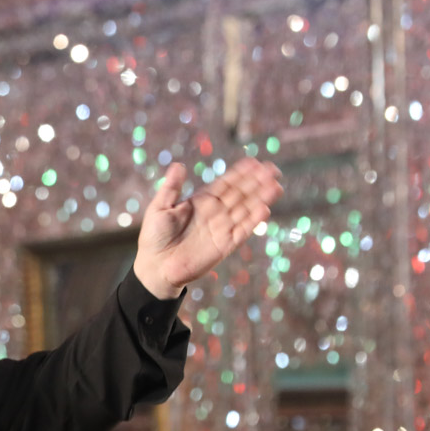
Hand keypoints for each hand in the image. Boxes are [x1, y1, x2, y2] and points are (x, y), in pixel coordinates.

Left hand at [132, 157, 283, 299]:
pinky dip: (252, 221)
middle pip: (240, 194)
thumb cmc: (154, 238)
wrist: (155, 267)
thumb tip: (179, 165)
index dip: (240, 174)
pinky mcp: (224, 246)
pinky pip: (241, 231)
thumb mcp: (159, 208)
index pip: (225, 184)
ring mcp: (221, 229)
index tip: (255, 163)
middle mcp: (214, 213)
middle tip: (273, 170)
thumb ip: (171, 187)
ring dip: (260, 198)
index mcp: (201, 202)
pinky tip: (264, 209)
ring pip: (245, 210)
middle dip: (256, 182)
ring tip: (275, 186)